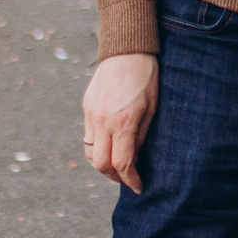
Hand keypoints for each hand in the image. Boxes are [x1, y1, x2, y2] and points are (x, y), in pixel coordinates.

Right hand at [82, 53, 159, 190]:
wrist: (126, 50)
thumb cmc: (146, 78)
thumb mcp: (151, 109)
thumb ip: (140, 137)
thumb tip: (134, 161)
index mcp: (123, 122)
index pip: (122, 163)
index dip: (130, 180)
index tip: (138, 187)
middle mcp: (102, 121)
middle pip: (100, 164)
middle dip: (113, 177)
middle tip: (126, 178)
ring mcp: (91, 114)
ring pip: (89, 152)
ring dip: (102, 163)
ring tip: (117, 163)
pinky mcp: (86, 107)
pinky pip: (87, 136)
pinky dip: (97, 146)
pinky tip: (110, 143)